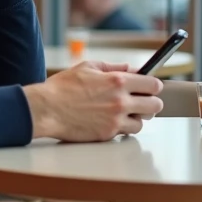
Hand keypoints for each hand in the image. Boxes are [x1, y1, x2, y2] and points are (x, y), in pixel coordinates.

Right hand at [22, 61, 163, 141]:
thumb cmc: (63, 87)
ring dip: (135, 118)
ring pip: (141, 122)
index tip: (150, 87)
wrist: (47, 109)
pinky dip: (121, 128)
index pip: (153, 85)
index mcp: (118, 81)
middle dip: (150, 103)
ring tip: (123, 113)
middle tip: (142, 102)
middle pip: (155, 106)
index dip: (153, 86)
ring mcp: (115, 120)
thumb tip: (131, 69)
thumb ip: (113, 67)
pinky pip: (125, 133)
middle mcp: (121, 101)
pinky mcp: (108, 134)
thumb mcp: (88, 67)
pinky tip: (111, 121)